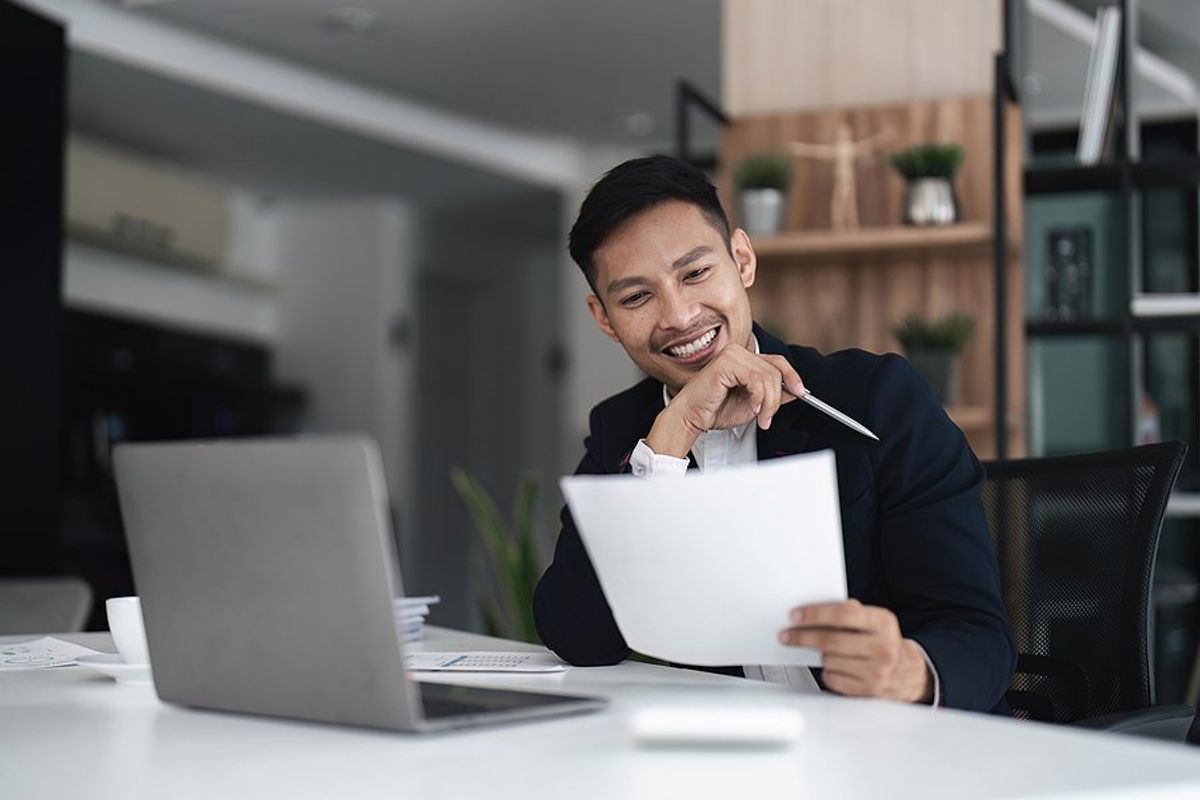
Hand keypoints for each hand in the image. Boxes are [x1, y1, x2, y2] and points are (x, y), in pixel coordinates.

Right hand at [645, 345, 806, 457]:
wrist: (691, 418)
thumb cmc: (715, 410)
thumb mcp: (752, 404)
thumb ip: (772, 395)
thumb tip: (794, 391)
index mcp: (744, 359)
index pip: (777, 361)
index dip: (792, 376)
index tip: (801, 392)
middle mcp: (738, 352)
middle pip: (775, 370)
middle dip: (777, 398)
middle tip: (769, 418)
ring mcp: (732, 355)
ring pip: (768, 376)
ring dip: (769, 402)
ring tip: (761, 418)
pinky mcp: (726, 363)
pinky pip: (756, 379)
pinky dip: (759, 397)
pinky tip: (753, 408)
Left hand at [778, 599, 933, 703]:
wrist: (908, 672)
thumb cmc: (882, 641)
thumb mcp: (874, 621)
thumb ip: (849, 613)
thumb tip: (810, 612)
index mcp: (883, 622)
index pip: (844, 614)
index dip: (816, 614)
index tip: (794, 615)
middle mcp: (883, 647)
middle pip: (831, 640)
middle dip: (803, 637)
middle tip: (785, 635)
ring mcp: (877, 671)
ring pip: (829, 660)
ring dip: (819, 655)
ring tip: (823, 651)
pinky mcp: (868, 691)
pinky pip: (833, 679)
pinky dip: (828, 672)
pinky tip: (836, 666)